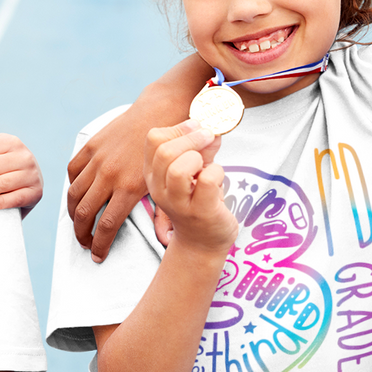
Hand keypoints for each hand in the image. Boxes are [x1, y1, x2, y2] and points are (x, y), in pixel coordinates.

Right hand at [67, 107, 155, 261]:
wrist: (162, 112)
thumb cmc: (171, 149)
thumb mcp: (170, 183)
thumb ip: (164, 213)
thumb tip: (165, 240)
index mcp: (129, 187)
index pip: (107, 225)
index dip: (100, 244)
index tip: (97, 255)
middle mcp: (109, 175)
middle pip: (85, 213)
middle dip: (82, 234)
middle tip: (85, 243)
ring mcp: (98, 159)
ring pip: (74, 194)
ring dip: (73, 214)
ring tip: (79, 223)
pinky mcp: (92, 146)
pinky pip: (73, 171)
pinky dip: (72, 185)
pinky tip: (78, 194)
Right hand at [144, 120, 237, 254]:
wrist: (202, 243)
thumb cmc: (198, 201)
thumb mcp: (196, 170)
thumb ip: (202, 148)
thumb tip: (213, 128)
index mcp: (154, 174)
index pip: (154, 139)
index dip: (179, 128)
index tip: (196, 129)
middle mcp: (160, 189)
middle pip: (165, 151)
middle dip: (193, 138)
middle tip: (209, 138)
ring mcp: (178, 202)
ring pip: (179, 168)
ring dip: (199, 158)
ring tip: (206, 165)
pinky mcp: (200, 211)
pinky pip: (208, 180)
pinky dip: (217, 172)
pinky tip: (217, 180)